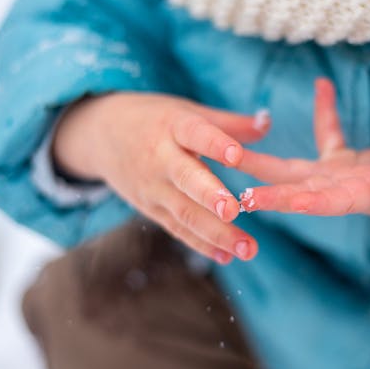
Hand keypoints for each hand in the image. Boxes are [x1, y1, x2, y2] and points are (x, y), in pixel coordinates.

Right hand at [52, 92, 270, 263]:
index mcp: (173, 126)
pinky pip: (177, 229)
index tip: (236, 156)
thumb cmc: (157, 119)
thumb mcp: (187, 111)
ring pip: (184, 212)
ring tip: (247, 249)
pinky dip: (201, 244)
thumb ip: (229, 122)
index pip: (195, 134)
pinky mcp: (150, 209)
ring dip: (216, 233)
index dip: (215, 144)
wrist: (102, 136)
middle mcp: (160, 158)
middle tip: (234, 211)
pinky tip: (227, 257)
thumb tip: (267, 122)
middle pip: (185, 179)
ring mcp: (153, 188)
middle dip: (209, 197)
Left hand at [237, 79, 369, 253]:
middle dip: (261, 186)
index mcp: (364, 196)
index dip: (291, 200)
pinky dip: (327, 112)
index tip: (259, 200)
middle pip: (296, 188)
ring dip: (264, 161)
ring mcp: (340, 175)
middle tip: (226, 189)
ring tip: (231, 149)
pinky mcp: (347, 162)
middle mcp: (343, 188)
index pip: (323, 201)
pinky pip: (330, 134)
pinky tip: (324, 85)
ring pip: (296, 168)